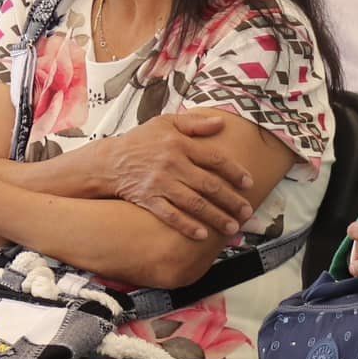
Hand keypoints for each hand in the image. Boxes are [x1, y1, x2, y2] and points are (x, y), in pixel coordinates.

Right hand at [106, 113, 253, 240]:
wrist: (109, 161)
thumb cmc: (141, 141)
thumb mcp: (166, 123)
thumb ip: (194, 123)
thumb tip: (221, 123)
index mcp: (179, 144)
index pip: (214, 159)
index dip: (234, 172)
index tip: (249, 183)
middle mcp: (172, 164)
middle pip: (208, 185)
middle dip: (231, 200)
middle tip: (247, 212)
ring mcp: (160, 184)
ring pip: (194, 203)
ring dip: (216, 217)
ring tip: (232, 227)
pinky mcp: (148, 200)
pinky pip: (170, 215)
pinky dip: (187, 226)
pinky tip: (202, 235)